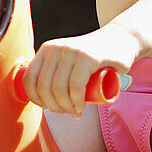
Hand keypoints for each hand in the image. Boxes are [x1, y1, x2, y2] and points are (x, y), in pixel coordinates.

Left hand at [21, 22, 139, 116]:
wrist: (121, 40)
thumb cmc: (93, 57)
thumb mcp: (68, 59)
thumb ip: (53, 69)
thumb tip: (39, 97)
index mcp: (46, 49)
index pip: (29, 79)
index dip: (35, 99)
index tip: (48, 107)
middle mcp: (55, 48)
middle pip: (44, 87)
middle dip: (54, 107)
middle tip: (67, 112)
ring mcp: (71, 51)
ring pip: (59, 89)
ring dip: (66, 107)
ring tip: (75, 111)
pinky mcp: (88, 57)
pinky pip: (75, 85)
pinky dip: (76, 101)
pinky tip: (80, 108)